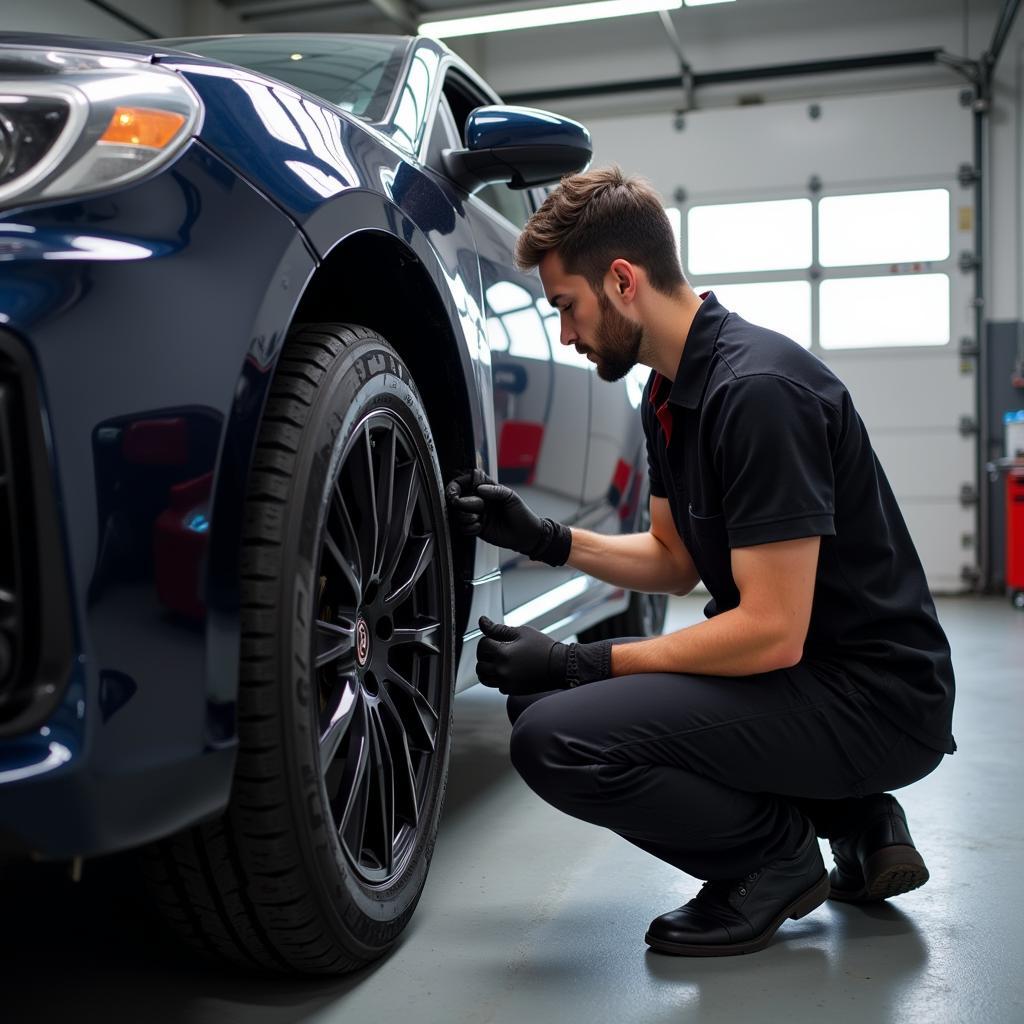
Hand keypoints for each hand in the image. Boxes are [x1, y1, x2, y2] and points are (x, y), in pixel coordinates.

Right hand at [445, 469, 570, 565]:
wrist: (526, 535)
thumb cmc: (522, 514)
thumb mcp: (511, 497)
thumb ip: (496, 491)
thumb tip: (479, 489)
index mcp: (486, 489)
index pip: (466, 482)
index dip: (456, 486)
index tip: (454, 492)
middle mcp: (479, 501)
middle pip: (457, 499)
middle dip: (461, 504)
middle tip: (474, 508)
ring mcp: (476, 514)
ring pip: (458, 514)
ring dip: (465, 517)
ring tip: (479, 519)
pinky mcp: (476, 528)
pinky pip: (463, 527)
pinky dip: (469, 528)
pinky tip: (480, 528)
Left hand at [475, 616, 568, 694]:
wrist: (559, 666)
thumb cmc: (543, 647)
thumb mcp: (521, 632)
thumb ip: (498, 629)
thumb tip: (482, 621)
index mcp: (503, 654)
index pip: (483, 644)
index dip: (488, 639)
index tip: (496, 639)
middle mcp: (502, 670)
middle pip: (480, 662)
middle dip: (485, 654)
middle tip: (495, 649)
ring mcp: (506, 682)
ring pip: (484, 677)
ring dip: (486, 668)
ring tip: (496, 661)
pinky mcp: (511, 690)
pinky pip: (495, 685)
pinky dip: (497, 678)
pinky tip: (508, 670)